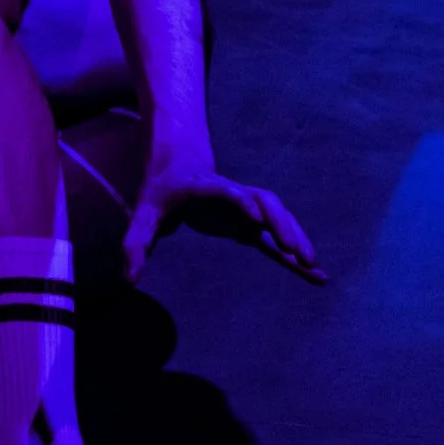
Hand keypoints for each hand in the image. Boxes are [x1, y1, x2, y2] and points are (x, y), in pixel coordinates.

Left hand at [121, 164, 326, 285]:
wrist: (180, 164)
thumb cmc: (162, 188)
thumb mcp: (144, 213)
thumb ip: (135, 244)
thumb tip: (129, 280)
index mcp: (207, 187)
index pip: (228, 191)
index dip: (242, 202)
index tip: (255, 221)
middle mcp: (234, 194)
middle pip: (265, 202)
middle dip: (281, 224)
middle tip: (293, 251)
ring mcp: (247, 207)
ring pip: (279, 216)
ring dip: (296, 237)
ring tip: (312, 265)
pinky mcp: (251, 222)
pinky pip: (276, 236)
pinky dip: (295, 252)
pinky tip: (315, 273)